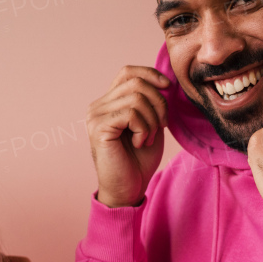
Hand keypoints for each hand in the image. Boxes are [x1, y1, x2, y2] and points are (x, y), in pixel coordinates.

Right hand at [86, 65, 169, 207]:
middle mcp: (98, 106)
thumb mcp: (150, 125)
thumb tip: (164, 82)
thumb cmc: (139, 160)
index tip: (167, 87)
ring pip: (136, 98)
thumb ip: (151, 103)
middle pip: (136, 83)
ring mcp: (96, 116)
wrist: (128, 189)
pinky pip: (131, 113)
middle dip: (158, 103)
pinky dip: (143, 128)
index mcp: (109, 103)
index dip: (150, 74)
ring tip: (147, 138)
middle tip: (160, 126)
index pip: (128, 72)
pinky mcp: (99, 128)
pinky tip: (139, 142)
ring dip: (151, 120)